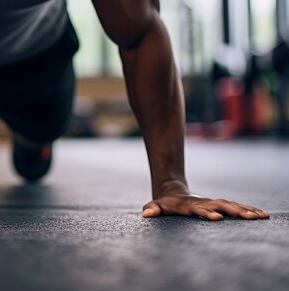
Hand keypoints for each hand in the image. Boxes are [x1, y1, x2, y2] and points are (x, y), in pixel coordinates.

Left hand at [142, 181, 268, 220]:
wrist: (172, 190)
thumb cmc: (165, 203)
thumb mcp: (156, 206)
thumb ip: (152, 209)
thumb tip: (145, 214)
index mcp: (190, 205)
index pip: (199, 209)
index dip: (207, 212)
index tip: (217, 217)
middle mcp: (204, 202)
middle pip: (220, 205)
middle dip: (234, 211)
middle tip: (249, 217)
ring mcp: (212, 202)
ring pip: (231, 205)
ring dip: (245, 210)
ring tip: (261, 216)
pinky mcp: (219, 205)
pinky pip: (235, 207)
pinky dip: (248, 210)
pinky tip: (261, 215)